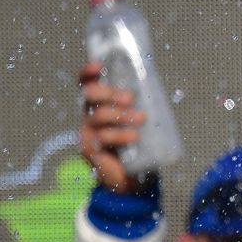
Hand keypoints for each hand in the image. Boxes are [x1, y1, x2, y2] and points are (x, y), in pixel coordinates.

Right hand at [77, 60, 150, 193]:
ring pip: (98, 115)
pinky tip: (135, 136)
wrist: (130, 176)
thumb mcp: (137, 117)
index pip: (86, 82)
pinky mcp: (89, 149)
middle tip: (130, 98)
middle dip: (110, 93)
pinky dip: (121, 135)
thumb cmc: (136, 141)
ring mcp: (87, 132)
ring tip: (142, 118)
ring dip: (121, 115)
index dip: (88, 71)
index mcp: (98, 103)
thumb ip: (141, 100)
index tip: (99, 66)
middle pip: (89, 95)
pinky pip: (102, 137)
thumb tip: (155, 77)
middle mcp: (89, 114)